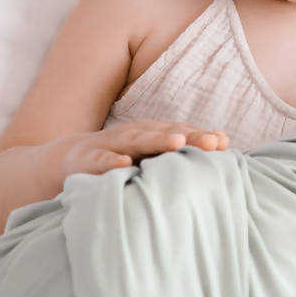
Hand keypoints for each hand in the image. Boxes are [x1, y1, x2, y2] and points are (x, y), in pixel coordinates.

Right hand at [60, 120, 228, 179]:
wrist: (71, 159)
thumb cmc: (123, 159)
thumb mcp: (151, 155)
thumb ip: (182, 152)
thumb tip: (224, 146)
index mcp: (153, 135)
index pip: (182, 133)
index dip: (201, 136)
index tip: (224, 142)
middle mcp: (136, 135)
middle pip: (166, 134)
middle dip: (190, 137)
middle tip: (212, 142)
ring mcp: (113, 146)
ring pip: (137, 142)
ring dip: (157, 141)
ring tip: (177, 143)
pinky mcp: (89, 161)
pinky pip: (102, 161)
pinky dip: (112, 161)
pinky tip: (124, 163)